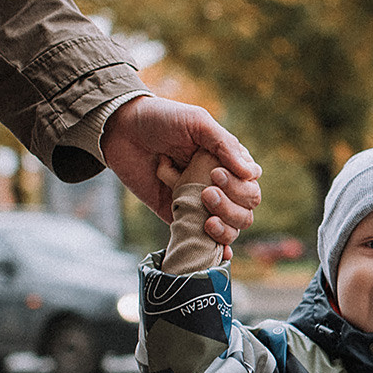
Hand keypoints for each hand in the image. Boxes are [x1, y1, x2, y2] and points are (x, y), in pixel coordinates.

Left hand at [102, 95, 260, 242]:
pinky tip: (221, 253)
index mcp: (227, 160)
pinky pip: (203, 238)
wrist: (121, 131)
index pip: (250, 183)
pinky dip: (216, 249)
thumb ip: (224, 145)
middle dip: (231, 206)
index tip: (216, 174)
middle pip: (245, 208)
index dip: (240, 185)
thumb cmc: (161, 119)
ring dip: (225, 227)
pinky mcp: (179, 216)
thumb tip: (251, 174)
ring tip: (207, 220)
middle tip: (206, 193)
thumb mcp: (197, 123)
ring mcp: (199, 202)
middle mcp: (218, 183)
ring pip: (231, 226)